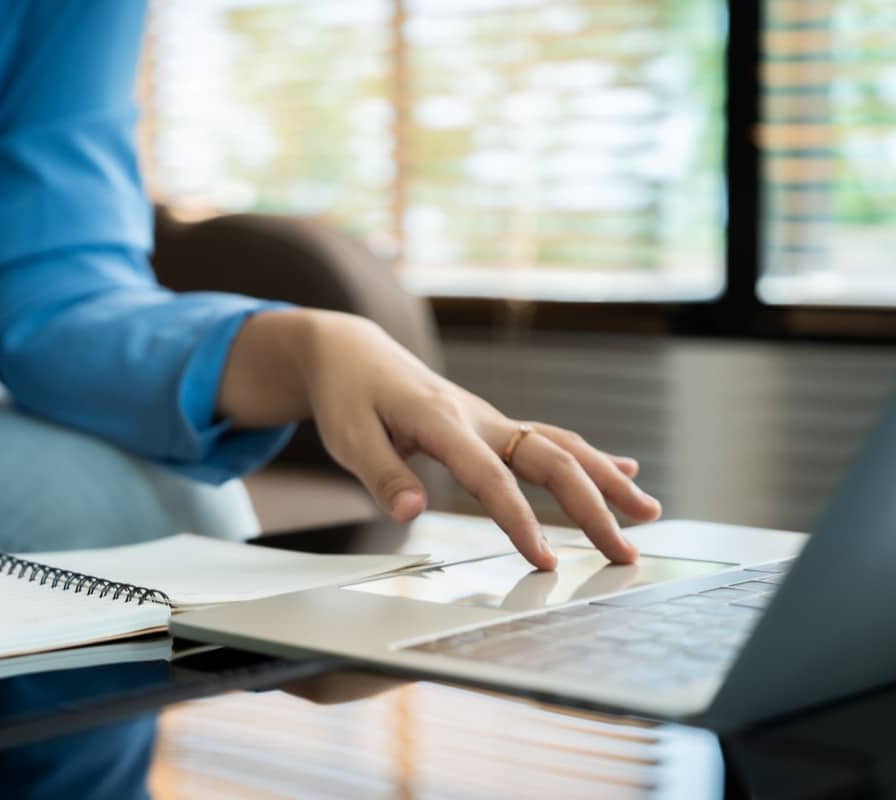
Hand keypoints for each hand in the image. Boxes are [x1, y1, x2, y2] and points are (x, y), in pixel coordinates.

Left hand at [219, 311, 661, 569]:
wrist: (351, 353)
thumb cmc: (347, 396)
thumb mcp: (348, 436)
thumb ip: (380, 474)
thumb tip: (411, 514)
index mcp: (440, 421)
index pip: (489, 477)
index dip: (518, 520)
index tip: (544, 561)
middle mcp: (477, 418)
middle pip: (548, 460)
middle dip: (591, 507)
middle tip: (625, 552)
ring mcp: (489, 420)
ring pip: (560, 447)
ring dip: (606, 480)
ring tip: (648, 514)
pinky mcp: (491, 426)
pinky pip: (548, 441)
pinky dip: (588, 458)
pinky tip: (625, 472)